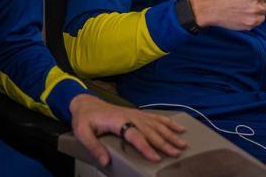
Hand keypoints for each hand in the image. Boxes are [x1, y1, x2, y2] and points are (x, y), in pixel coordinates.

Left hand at [69, 94, 186, 166]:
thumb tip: (105, 161)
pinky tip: (179, 128)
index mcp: (118, 121)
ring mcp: (136, 114)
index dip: (146, 146)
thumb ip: (94, 147)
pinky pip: (157, 118)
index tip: (156, 157)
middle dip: (164, 143)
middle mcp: (130, 116)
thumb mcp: (83, 133)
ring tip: (182, 144)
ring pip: (157, 125)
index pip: (135, 135)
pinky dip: (169, 123)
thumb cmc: (85, 119)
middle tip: (176, 154)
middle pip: (151, 131)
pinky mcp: (138, 114)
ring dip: (171, 134)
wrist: (86, 103)